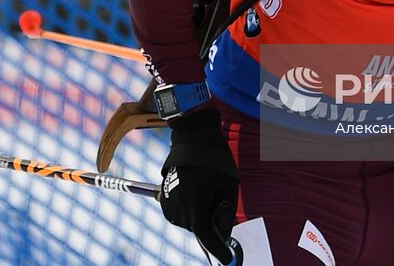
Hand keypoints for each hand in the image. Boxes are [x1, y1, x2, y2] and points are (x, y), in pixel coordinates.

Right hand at [160, 108, 238, 261]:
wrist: (192, 140)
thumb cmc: (215, 162)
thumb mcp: (229, 187)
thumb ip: (226, 215)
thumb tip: (224, 236)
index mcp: (196, 206)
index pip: (207, 238)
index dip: (219, 251)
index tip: (227, 260)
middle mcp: (179, 210)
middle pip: (199, 230)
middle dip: (211, 223)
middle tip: (218, 201)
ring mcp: (169, 206)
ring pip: (190, 223)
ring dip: (200, 215)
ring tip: (205, 189)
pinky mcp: (164, 200)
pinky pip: (181, 214)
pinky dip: (190, 209)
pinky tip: (195, 190)